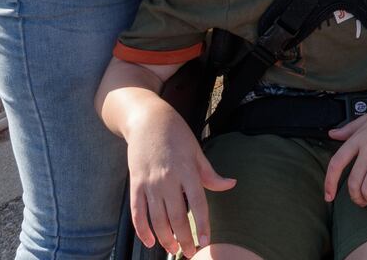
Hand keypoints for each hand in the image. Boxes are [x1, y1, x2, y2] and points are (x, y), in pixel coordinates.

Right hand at [126, 103, 235, 256]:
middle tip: (191, 254)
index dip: (202, 224)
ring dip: (166, 238)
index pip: (198, 203)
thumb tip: (231, 184)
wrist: (147, 119)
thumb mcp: (197, 151)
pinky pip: (137, 212)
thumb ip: (210, 174)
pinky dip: (142, 229)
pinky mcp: (135, 184)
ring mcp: (149, 182)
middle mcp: (168, 179)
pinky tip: (150, 241)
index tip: (206, 242)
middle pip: (177, 216)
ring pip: (157, 219)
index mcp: (187, 170)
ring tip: (174, 250)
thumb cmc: (176, 134)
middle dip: (184, 239)